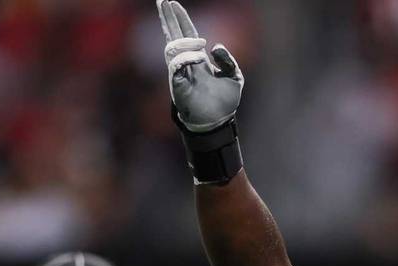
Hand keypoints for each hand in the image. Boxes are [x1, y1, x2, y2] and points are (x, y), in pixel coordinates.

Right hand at [157, 0, 243, 132]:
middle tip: (163, 1)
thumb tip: (214, 45)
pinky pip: (176, 64)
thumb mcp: (234, 77)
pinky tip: (198, 56)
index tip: (174, 3)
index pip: (187, 34)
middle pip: (173, 35)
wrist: (218, 121)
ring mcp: (180, 72)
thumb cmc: (225, 102)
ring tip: (200, 44)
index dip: (181, 19)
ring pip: (173, 47)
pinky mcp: (177, 83)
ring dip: (185, 41)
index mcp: (199, 59)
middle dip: (168, 18)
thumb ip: (227, 59)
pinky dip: (186, 56)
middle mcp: (186, 63)